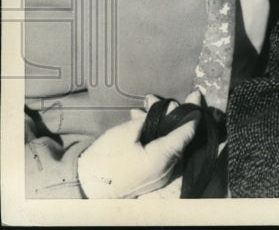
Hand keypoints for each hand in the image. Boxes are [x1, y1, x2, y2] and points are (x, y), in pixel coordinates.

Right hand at [78, 93, 198, 198]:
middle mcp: (167, 168)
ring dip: (160, 123)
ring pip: (168, 142)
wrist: (83, 184)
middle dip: (169, 114)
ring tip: (143, 108)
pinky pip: (160, 151)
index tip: (195, 94)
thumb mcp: (127, 132)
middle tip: (154, 99)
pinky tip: (140, 121)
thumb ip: (151, 119)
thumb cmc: (104, 158)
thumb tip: (167, 111)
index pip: (188, 131)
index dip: (193, 110)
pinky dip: (155, 136)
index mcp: (163, 158)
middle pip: (178, 135)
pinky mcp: (151, 175)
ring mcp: (159, 174)